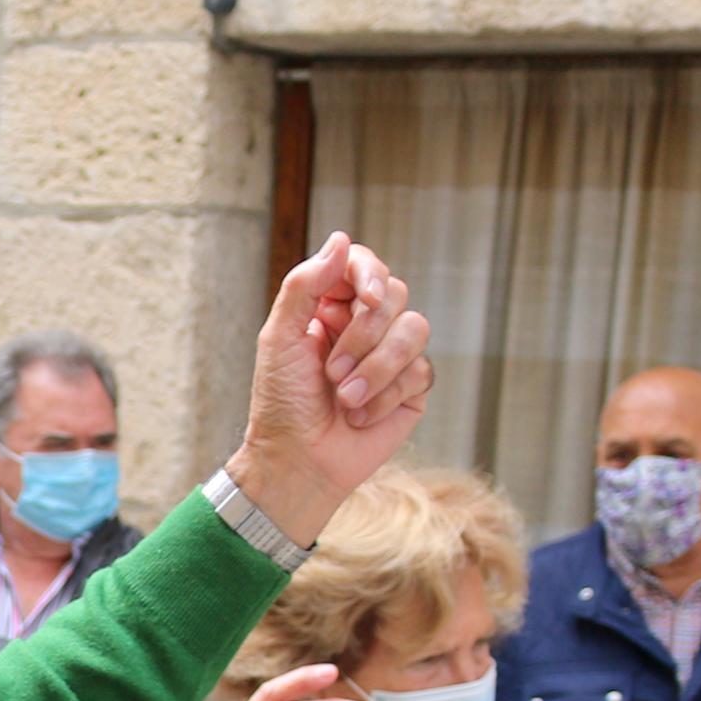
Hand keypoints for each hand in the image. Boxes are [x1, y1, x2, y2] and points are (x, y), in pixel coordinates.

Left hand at [224, 233, 433, 548]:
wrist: (298, 461)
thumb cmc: (281, 402)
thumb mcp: (279, 338)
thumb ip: (305, 285)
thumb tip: (341, 239)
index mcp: (330, 307)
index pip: (362, 266)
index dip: (369, 273)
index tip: (365, 295)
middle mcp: (364, 325)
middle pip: (394, 295)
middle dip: (365, 334)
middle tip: (332, 371)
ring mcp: (391, 355)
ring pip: (415, 329)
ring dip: (377, 367)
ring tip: (345, 397)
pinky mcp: (411, 388)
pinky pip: (421, 371)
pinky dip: (387, 395)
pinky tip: (360, 417)